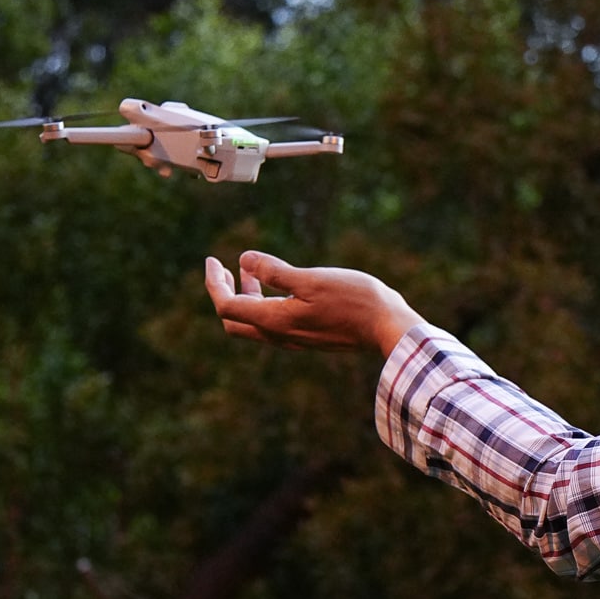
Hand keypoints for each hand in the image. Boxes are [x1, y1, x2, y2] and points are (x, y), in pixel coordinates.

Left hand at [204, 252, 424, 355]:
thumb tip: (243, 259)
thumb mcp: (311, 279)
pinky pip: (272, 323)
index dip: (213, 283)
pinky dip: (263, 303)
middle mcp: (280, 335)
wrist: (387, 327)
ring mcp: (294, 339)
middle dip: (223, 292)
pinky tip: (278, 287)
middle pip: (234, 319)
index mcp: (275, 320)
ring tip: (250, 270)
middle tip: (223, 267)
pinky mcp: (307, 337)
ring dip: (245, 296)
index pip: (226, 306)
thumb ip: (275, 271)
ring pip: (253, 322)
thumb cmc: (354, 300)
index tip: (213, 259)